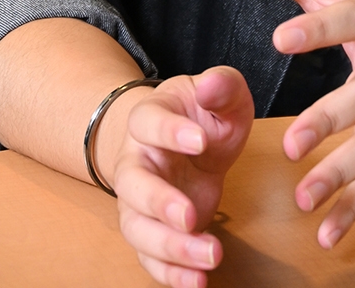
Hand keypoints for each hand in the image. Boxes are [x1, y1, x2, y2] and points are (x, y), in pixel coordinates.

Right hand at [107, 66, 254, 287]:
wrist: (189, 139)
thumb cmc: (205, 114)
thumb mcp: (222, 93)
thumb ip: (222, 86)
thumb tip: (212, 86)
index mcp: (149, 118)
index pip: (149, 122)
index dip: (171, 132)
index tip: (201, 141)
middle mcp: (135, 162)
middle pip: (133, 186)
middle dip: (159, 203)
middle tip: (190, 215)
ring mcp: (139, 201)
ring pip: (138, 229)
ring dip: (170, 248)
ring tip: (210, 256)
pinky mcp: (154, 230)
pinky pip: (150, 259)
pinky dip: (171, 274)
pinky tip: (198, 281)